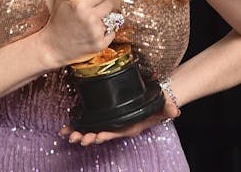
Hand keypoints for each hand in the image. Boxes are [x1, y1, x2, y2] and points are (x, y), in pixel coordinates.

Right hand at [40, 0, 115, 66]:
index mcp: (80, 5)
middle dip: (102, 6)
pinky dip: (105, 32)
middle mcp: (89, 18)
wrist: (52, 47)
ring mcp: (95, 32)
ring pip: (111, 18)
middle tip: (92, 10)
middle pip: (109, 4)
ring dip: (103, 19)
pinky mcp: (99, 44)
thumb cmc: (57, 20)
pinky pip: (112, 32)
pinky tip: (93, 33)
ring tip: (91, 23)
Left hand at [60, 94, 180, 145]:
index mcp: (128, 128)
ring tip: (66, 134)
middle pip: (100, 135)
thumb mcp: (164, 106)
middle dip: (87, 136)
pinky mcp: (104, 117)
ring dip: (78, 133)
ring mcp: (109, 124)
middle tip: (76, 138)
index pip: (116, 132)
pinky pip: (88, 123)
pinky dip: (76, 126)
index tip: (97, 135)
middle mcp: (117, 128)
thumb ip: (168, 109)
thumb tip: (175, 111)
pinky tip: (64, 128)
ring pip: (91, 131)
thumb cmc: (156, 105)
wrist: (153, 101)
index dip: (106, 134)